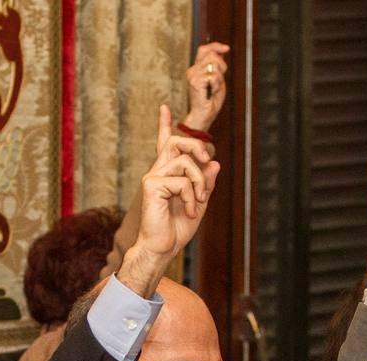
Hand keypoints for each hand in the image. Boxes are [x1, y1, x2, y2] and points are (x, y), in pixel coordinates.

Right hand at [116, 105, 220, 297]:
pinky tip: (188, 211)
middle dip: (198, 147)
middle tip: (207, 163)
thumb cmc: (176, 229)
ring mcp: (153, 177)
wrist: (162, 247)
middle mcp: (157, 171)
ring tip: (197, 202)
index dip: (164, 125)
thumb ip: (206, 184)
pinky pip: (182, 181)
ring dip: (200, 182)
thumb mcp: (198, 203)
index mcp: (167, 174)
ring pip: (185, 162)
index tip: (164, 107)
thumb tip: (215, 163)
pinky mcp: (151, 185)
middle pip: (178, 142)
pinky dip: (191, 197)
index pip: (165, 144)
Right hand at [182, 41, 230, 132]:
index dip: (216, 46)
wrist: (204, 115)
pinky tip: (212, 91)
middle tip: (219, 80)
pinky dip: (217, 84)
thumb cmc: (210, 100)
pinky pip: (213, 75)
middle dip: (222, 65)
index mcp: (196, 68)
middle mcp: (192, 70)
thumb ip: (217, 66)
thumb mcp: (217, 79)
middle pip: (212, 55)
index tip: (227, 49)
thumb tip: (222, 51)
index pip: (204, 49)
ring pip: (213, 64)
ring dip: (219, 76)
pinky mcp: (195, 82)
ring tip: (214, 87)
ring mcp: (193, 76)